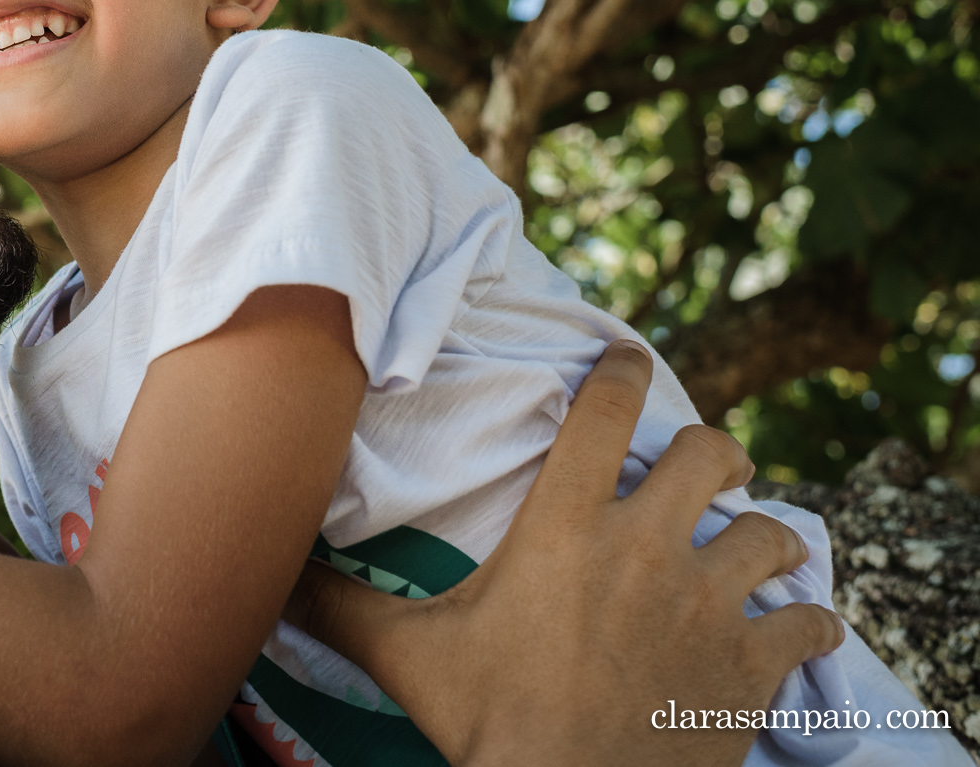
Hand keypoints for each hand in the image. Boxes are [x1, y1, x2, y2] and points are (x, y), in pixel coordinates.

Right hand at [289, 340, 844, 766]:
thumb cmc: (492, 722)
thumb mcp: (410, 656)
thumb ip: (339, 605)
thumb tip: (266, 575)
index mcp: (565, 527)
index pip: (604, 411)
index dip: (622, 368)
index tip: (629, 356)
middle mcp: (645, 547)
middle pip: (712, 453)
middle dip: (716, 450)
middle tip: (706, 467)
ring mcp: (708, 604)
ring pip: (771, 533)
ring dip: (765, 536)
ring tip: (752, 546)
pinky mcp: (752, 666)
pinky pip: (811, 621)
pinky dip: (811, 621)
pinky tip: (798, 628)